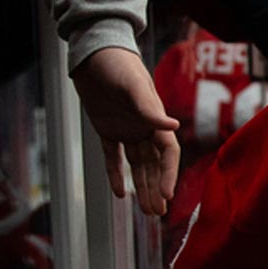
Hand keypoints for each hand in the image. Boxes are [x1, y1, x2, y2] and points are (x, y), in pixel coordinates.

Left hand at [71, 46, 180, 215]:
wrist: (94, 54)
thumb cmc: (118, 65)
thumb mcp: (133, 86)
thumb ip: (150, 109)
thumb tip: (173, 127)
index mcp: (155, 119)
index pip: (167, 154)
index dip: (168, 175)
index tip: (165, 195)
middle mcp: (144, 128)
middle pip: (154, 165)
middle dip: (156, 189)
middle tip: (157, 213)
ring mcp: (126, 130)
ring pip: (137, 165)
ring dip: (142, 187)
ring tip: (146, 211)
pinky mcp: (107, 130)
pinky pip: (113, 157)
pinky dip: (116, 174)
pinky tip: (120, 194)